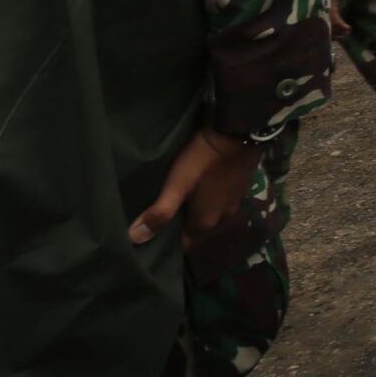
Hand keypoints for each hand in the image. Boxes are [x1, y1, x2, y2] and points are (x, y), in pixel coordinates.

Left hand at [129, 126, 260, 246]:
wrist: (238, 132)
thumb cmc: (203, 160)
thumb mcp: (177, 184)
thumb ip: (159, 212)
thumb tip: (135, 239)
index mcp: (205, 222)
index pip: (184, 244)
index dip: (167, 240)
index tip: (150, 232)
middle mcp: (223, 218)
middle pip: (197, 227)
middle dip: (181, 222)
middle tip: (161, 210)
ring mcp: (235, 202)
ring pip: (210, 212)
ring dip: (196, 208)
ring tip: (180, 196)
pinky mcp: (241, 187)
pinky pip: (221, 199)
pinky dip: (210, 196)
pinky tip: (201, 184)